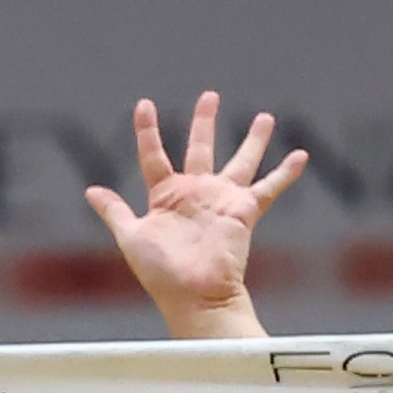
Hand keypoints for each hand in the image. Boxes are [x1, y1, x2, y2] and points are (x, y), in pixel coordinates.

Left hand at [83, 92, 307, 339]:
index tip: (144, 104)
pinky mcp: (245, 210)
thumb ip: (115, 212)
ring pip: (241, 160)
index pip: (154, 155)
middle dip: (205, 122)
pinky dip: (285, 173)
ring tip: (266, 117)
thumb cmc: (161, 273)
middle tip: (210, 96)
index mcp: (165, 196)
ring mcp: (221, 200)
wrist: (195, 296)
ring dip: (254, 140)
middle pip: (201, 147)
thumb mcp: (131, 237)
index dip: (148, 130)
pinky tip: (301, 156)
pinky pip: (269, 188)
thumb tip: (91, 190)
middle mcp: (195, 193)